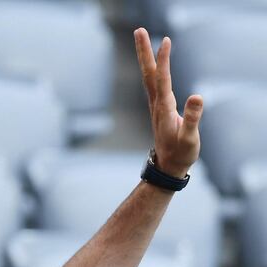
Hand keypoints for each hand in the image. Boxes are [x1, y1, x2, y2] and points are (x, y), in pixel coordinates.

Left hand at [134, 27, 202, 177]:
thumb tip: (197, 96)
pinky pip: (154, 82)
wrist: (167, 167)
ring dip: (145, 56)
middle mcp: (157, 104)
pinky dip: (153, 68)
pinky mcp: (160, 108)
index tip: (165, 41)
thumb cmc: (180, 154)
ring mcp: (157, 105)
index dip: (163, 61)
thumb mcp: (190, 138)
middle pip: (148, 73)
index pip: (163, 79)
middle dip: (144, 52)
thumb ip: (192, 118)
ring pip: (149, 76)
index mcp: (164, 108)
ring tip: (141, 37)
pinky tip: (152, 61)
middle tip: (138, 30)